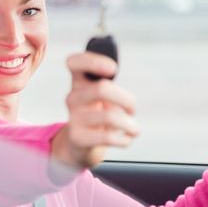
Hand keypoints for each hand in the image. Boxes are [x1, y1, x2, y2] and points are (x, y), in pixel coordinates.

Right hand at [51, 52, 139, 168]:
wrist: (80, 144)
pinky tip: (126, 139)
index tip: (113, 70)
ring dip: (130, 124)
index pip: (74, 62)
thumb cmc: (98, 114)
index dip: (93, 62)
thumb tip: (113, 70)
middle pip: (101, 89)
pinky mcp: (77, 138)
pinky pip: (107, 137)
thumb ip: (108, 82)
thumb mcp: (102, 96)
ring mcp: (73, 118)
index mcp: (79, 81)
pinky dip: (125, 139)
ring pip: (110, 116)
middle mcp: (73, 97)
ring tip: (134, 129)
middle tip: (132, 109)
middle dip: (127, 99)